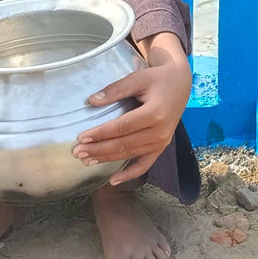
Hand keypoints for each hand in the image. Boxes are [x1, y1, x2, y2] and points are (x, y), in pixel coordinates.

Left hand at [74, 32, 190, 185]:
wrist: (180, 83)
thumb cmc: (157, 79)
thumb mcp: (138, 78)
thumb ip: (116, 89)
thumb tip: (91, 101)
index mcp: (155, 113)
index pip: (122, 127)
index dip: (101, 133)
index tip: (81, 137)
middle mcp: (160, 131)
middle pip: (124, 144)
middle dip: (99, 149)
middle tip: (77, 152)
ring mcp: (162, 142)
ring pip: (130, 154)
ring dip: (107, 159)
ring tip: (86, 160)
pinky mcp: (162, 147)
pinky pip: (145, 164)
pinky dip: (129, 174)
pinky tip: (113, 180)